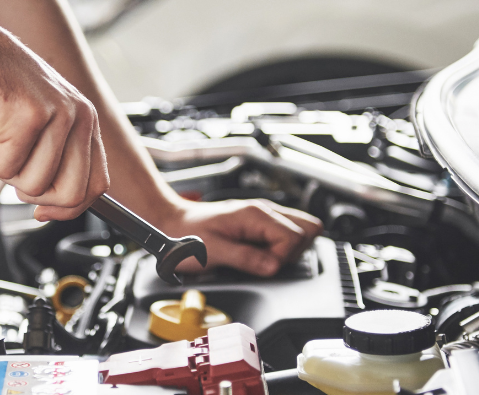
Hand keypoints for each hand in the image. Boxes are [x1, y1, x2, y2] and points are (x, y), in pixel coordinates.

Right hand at [0, 18, 107, 220]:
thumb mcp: (36, 126)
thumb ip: (52, 160)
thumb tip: (51, 209)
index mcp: (86, 121)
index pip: (97, 185)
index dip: (68, 208)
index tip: (42, 211)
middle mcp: (79, 116)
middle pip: (69, 194)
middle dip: (32, 194)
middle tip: (9, 167)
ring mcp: (56, 115)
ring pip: (33, 184)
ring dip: (0, 170)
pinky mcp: (27, 115)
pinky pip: (4, 167)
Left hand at [159, 199, 322, 276]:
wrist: (170, 223)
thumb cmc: (185, 235)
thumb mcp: (212, 252)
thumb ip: (245, 259)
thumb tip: (273, 267)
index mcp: (255, 215)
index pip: (295, 237)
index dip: (283, 258)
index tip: (263, 267)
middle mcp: (264, 211)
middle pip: (308, 229)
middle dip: (293, 253)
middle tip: (267, 263)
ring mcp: (263, 216)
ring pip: (302, 229)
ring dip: (290, 250)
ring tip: (264, 259)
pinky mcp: (260, 223)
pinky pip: (286, 233)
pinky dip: (281, 247)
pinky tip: (262, 254)